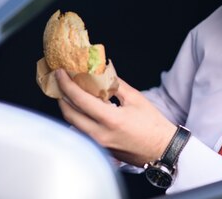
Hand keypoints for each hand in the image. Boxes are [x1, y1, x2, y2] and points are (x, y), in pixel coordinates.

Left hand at [55, 69, 176, 166]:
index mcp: (110, 119)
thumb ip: (116, 84)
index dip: (67, 84)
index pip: (80, 100)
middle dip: (61, 96)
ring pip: (72, 124)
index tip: (60, 73)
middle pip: (69, 114)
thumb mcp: (135, 99)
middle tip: (60, 82)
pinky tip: (80, 108)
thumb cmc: (152, 124)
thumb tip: (103, 72)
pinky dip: (77, 118)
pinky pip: (81, 131)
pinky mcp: (99, 149)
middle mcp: (100, 134)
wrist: (161, 149)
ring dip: (68, 107)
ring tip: (68, 93)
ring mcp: (98, 144)